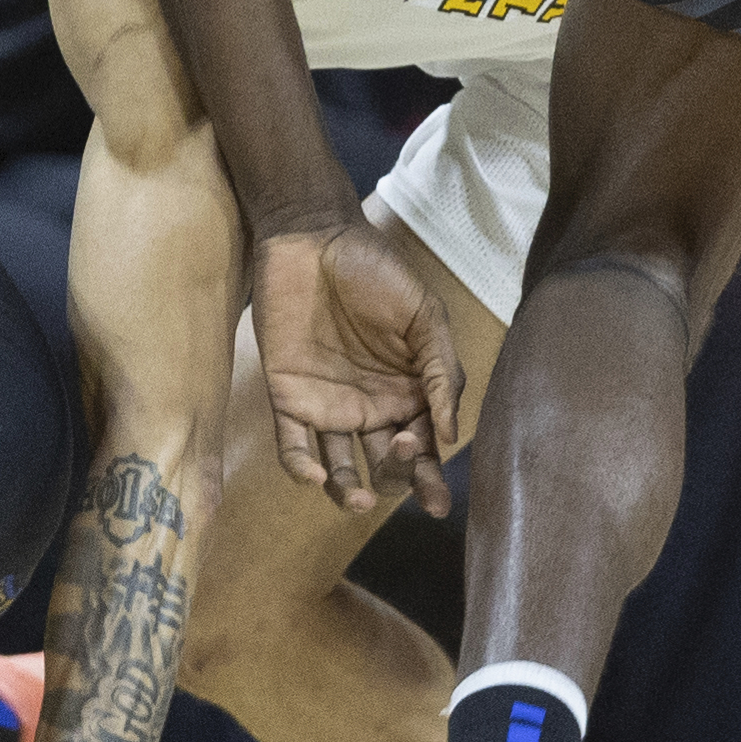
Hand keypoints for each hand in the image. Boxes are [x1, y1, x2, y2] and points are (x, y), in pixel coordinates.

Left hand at [250, 222, 460, 513]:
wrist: (314, 240)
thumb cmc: (377, 272)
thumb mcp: (425, 317)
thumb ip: (441, 373)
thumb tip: (453, 434)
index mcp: (409, 392)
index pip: (425, 447)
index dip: (430, 476)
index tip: (436, 502)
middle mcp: (371, 407)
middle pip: (386, 464)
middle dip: (397, 478)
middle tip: (402, 460)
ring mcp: (328, 405)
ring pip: (339, 467)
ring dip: (348, 492)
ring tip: (358, 501)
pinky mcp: (287, 397)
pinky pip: (293, 445)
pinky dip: (302, 468)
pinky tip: (316, 477)